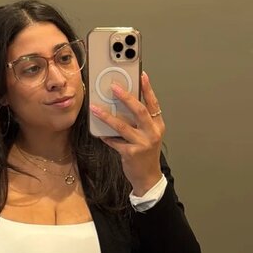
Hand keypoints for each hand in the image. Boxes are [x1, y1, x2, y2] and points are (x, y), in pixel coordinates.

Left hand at [90, 72, 165, 194]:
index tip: (141, 75)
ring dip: (107, 116)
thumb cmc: (146, 153)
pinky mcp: (130, 153)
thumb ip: (141, 121)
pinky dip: (105, 136)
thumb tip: (124, 104)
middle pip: (139, 111)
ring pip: (122, 126)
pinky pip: (114, 141)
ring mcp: (142, 143)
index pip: (153, 103)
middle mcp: (152, 133)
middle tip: (113, 87)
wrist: (148, 177)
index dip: (148, 89)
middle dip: (126, 97)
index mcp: (158, 125)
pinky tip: (98, 132)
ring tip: (95, 108)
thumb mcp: (149, 135)